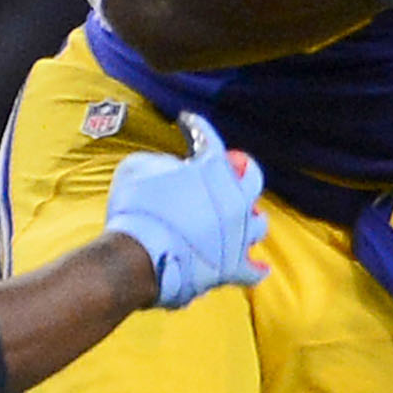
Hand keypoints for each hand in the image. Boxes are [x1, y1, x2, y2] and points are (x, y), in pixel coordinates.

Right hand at [105, 113, 268, 308]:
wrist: (137, 258)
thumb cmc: (135, 209)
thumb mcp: (136, 168)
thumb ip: (160, 163)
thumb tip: (171, 169)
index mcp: (211, 168)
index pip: (207, 137)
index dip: (195, 126)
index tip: (187, 122)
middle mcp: (234, 199)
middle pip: (251, 179)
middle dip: (242, 170)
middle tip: (234, 168)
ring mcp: (237, 235)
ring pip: (257, 223)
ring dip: (249, 218)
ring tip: (243, 217)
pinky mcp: (232, 268)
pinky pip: (252, 270)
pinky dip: (254, 267)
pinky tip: (258, 266)